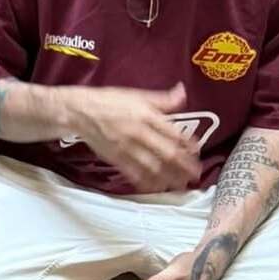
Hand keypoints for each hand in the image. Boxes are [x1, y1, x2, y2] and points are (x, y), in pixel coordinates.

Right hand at [64, 83, 199, 191]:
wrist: (81, 111)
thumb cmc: (109, 101)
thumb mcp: (137, 95)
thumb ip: (162, 99)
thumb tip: (182, 92)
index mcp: (146, 116)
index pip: (174, 133)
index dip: (188, 145)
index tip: (197, 152)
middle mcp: (139, 133)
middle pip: (167, 154)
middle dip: (184, 166)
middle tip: (195, 174)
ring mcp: (127, 148)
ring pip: (153, 167)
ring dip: (169, 178)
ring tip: (181, 184)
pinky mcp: (116, 159)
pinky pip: (135, 174)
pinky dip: (147, 182)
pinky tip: (156, 187)